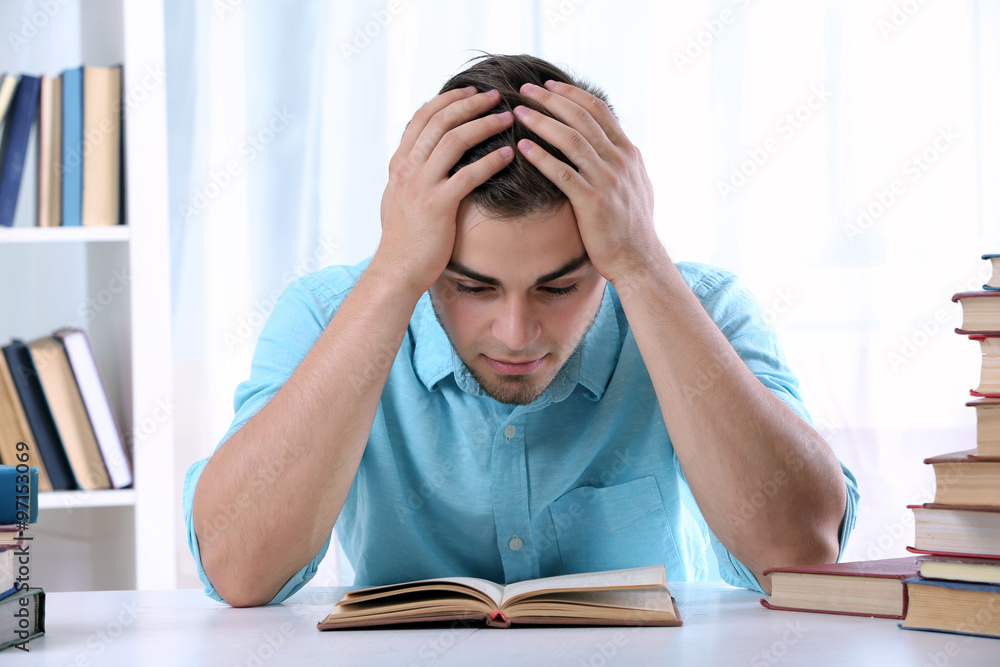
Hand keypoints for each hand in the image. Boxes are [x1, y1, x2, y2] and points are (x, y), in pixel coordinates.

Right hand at [375, 87, 514, 294]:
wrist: (397, 269)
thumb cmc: (404, 239)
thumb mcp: (399, 198)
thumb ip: (411, 174)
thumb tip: (424, 157)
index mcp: (400, 164)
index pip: (422, 118)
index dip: (448, 100)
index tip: (470, 91)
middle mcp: (408, 169)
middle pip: (440, 122)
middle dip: (470, 104)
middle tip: (495, 95)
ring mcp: (421, 186)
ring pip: (454, 141)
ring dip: (484, 125)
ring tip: (507, 118)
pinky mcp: (438, 206)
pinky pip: (468, 175)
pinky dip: (490, 162)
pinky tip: (509, 154)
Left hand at [512, 81, 658, 285]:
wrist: (638, 259)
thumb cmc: (631, 226)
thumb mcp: (636, 185)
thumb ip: (621, 162)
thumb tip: (611, 144)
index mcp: (628, 152)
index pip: (598, 110)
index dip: (571, 94)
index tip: (547, 84)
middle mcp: (620, 161)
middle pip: (581, 118)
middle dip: (551, 100)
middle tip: (524, 88)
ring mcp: (608, 180)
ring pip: (571, 140)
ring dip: (542, 122)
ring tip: (518, 112)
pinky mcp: (593, 202)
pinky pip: (563, 173)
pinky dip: (541, 157)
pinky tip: (522, 147)